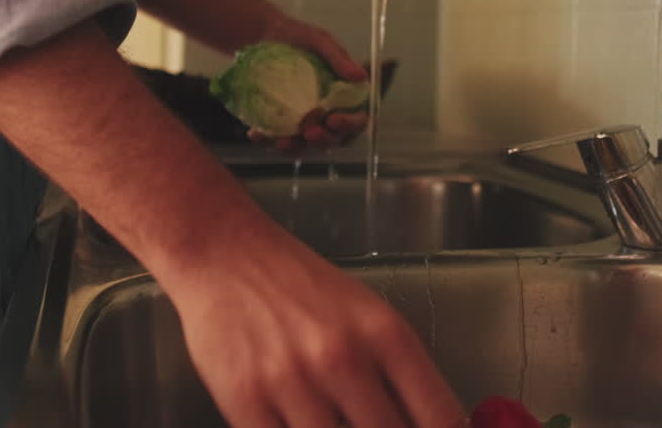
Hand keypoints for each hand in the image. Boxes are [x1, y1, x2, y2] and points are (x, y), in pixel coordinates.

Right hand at [167, 225, 465, 427]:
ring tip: (330, 418)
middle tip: (369, 423)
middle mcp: (343, 357)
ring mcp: (294, 382)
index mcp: (384, 333)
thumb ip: (398, 371)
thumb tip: (427, 423)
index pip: (440, 416)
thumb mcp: (363, 311)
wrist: (222, 250)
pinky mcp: (246, 401)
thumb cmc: (293, 282)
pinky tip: (296, 422)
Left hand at [255, 16, 370, 151]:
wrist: (261, 34)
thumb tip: (362, 77)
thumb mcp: (318, 41)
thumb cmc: (295, 36)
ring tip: (282, 143)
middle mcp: (326, 111)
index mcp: (343, 95)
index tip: (334, 120)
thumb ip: (339, 58)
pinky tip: (255, 134)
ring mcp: (302, 119)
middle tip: (310, 133)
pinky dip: (267, 140)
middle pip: (333, 137)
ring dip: (296, 147)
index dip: (350, 124)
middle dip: (323, 139)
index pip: (357, 117)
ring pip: (305, 144)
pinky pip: (276, 137)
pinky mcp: (279, 122)